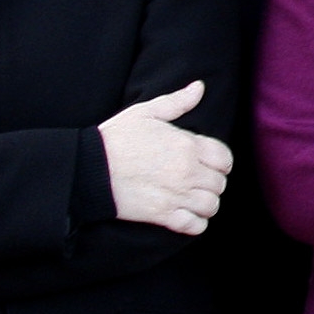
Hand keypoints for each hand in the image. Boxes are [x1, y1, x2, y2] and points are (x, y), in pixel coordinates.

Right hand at [99, 82, 228, 235]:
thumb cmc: (116, 137)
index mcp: (187, 145)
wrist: (89, 168)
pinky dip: (196, 223)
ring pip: (211, 206)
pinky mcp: (162, 215)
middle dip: (212, 182)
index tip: (212, 164)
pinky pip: (195, 226)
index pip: (224, 159)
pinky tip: (187, 215)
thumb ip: (177, 101)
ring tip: (194, 198)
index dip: (221, 162)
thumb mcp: (146, 112)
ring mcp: (176, 195)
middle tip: (199, 181)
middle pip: (219, 183)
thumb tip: (199, 87)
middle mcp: (187, 171)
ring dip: (206, 203)